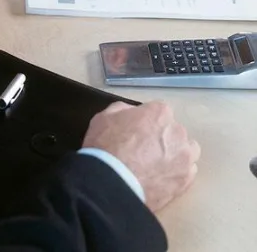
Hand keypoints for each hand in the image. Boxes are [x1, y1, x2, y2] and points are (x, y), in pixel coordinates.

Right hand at [82, 100, 199, 211]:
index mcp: (159, 112)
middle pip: (174, 130)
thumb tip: (133, 114)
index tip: (137, 130)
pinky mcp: (186, 181)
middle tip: (144, 148)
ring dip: (176, 153)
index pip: (159, 111)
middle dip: (162, 136)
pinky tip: (162, 177)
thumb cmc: (106, 146)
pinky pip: (187, 172)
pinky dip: (177, 173)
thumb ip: (124, 110)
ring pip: (187, 151)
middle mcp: (177, 132)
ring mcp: (184, 158)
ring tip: (157, 164)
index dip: (147, 120)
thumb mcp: (105, 116)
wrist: (113, 183)